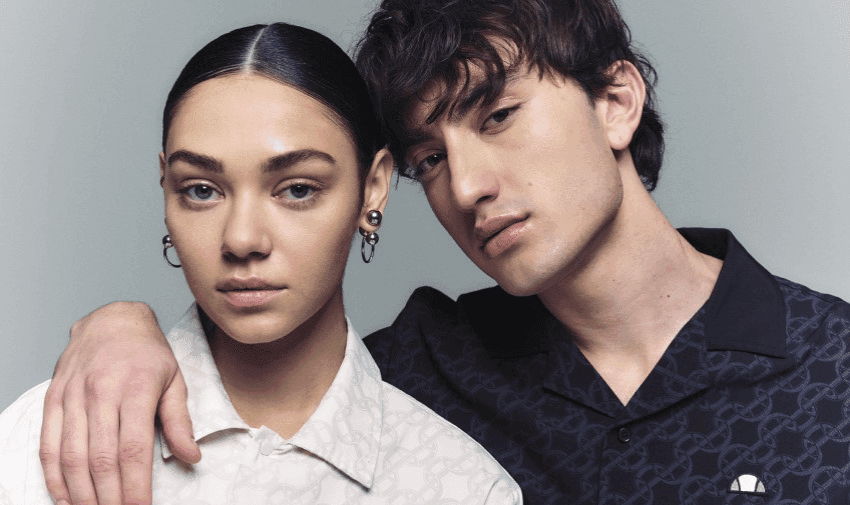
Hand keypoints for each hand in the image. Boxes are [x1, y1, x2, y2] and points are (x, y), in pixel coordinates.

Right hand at [39, 302, 199, 504]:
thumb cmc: (147, 352)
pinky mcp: (54, 398)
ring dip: (82, 493)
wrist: (112, 320)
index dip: (136, 485)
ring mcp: (73, 396)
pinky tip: (65, 497)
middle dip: (110, 496)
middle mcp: (101, 393)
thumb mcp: (175, 379)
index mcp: (135, 389)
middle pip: (101, 458)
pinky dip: (54, 475)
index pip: (134, 448)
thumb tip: (192, 455)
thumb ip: (179, 420)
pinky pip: (49, 443)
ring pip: (72, 455)